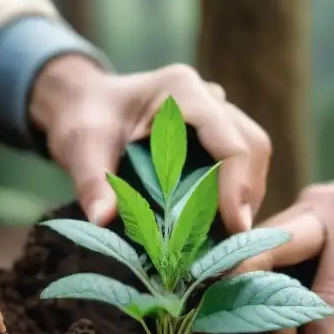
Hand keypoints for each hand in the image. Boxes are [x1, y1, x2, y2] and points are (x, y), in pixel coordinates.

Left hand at [29, 55, 271, 232]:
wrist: (82, 103)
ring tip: (226, 237)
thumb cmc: (82, 119)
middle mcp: (208, 96)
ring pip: (253, 153)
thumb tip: (102, 219)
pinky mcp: (215, 131)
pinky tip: (218, 224)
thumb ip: (92, 183)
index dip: (238, 186)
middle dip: (246, 195)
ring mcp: (216, 111)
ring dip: (245, 196)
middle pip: (252, 146)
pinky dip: (235, 192)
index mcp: (182, 91)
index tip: (236, 228)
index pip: (229, 141)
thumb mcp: (80, 148)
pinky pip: (240, 160)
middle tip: (233, 241)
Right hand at [235, 168, 333, 333]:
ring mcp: (299, 209)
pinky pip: (267, 251)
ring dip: (253, 293)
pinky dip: (262, 283)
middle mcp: (320, 209)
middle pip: (267, 249)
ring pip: (259, 250)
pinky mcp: (290, 218)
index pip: (329, 293)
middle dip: (251, 293)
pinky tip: (263, 317)